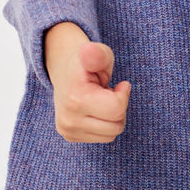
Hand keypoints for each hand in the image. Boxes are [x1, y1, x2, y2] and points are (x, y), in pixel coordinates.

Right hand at [46, 24, 130, 143]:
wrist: (66, 72)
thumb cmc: (89, 62)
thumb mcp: (98, 53)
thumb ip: (97, 54)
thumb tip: (89, 51)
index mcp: (76, 98)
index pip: (117, 109)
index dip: (123, 95)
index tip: (119, 85)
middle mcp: (68, 119)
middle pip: (116, 125)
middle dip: (119, 108)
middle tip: (108, 93)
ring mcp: (68, 130)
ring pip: (111, 134)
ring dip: (113, 117)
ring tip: (101, 101)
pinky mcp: (70, 136)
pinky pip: (104, 138)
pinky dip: (105, 124)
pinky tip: (96, 109)